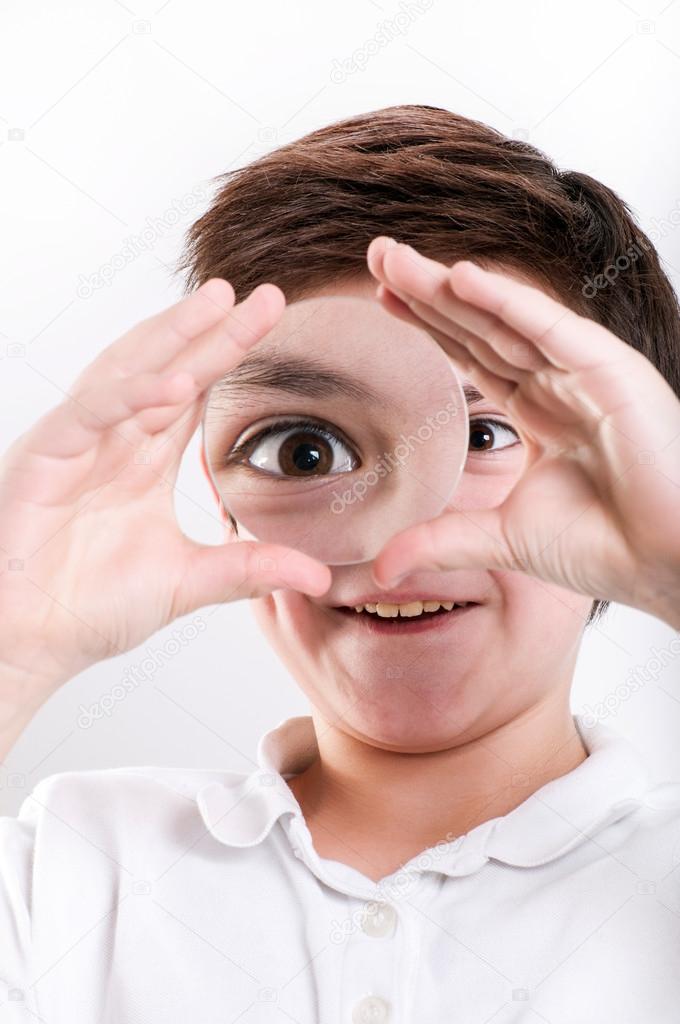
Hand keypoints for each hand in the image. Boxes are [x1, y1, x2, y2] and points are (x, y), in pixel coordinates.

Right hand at [0, 280, 329, 691]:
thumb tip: (321, 577)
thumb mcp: (189, 583)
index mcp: (145, 460)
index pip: (195, 391)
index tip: (273, 318)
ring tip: (216, 303)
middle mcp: (113, 441)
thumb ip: (250, 571)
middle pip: (168, 368)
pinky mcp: (43, 460)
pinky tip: (172, 382)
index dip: (230, 353)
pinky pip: (87, 416)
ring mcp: (77, 445)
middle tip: (261, 294)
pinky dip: (129, 397)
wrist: (30, 643)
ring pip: (126, 374)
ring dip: (171, 338)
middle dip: (212, 330)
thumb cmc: (92, 608)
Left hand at [366, 237, 679, 628]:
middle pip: (479, 326)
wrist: (666, 563)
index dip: (429, 326)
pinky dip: (505, 301)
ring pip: (503, 319)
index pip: (472, 356)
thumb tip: (382, 568)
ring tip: (396, 258)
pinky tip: (461, 277)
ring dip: (449, 286)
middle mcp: (559, 382)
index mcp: (539, 411)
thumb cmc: (605, 546)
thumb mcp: (503, 539)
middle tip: (378, 256)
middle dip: (426, 292)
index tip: (380, 300)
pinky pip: (547, 327)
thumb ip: (442, 541)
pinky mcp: (610, 370)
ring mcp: (584, 372)